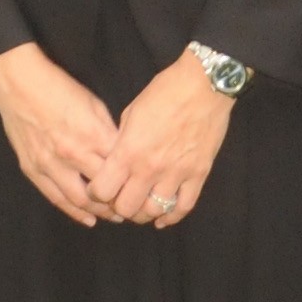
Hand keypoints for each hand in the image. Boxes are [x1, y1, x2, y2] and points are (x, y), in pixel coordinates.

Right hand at [0, 43, 124, 226]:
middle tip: (135, 209)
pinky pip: (55, 198)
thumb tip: (123, 154)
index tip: (145, 188)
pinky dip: (74, 212)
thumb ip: (109, 133)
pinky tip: (89, 219)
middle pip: (103, 189)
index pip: (121, 168)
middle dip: (121, 202)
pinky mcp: (32, 170)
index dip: (134, 181)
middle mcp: (72, 154)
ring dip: (100, 212)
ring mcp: (50, 165)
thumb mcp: (95, 105)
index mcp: (92, 135)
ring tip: (115, 217)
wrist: (18, 84)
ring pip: (79, 200)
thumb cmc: (59, 89)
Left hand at [93, 54, 230, 224]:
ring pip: (154, 211)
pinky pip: (184, 206)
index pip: (102, 191)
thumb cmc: (165, 91)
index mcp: (128, 151)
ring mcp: (176, 174)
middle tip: (122, 198)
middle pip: (126, 208)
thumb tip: (118, 158)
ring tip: (142, 205)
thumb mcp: (131, 112)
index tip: (100, 188)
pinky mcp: (198, 174)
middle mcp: (150, 168)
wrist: (203, 84)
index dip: (97, 194)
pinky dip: (171, 217)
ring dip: (144, 212)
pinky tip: (163, 217)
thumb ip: (122, 141)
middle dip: (119, 206)